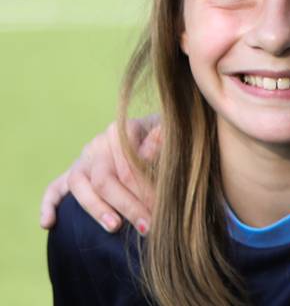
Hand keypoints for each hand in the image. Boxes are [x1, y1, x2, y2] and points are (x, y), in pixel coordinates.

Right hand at [38, 115, 161, 234]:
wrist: (158, 135)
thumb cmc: (170, 142)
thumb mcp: (172, 137)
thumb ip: (163, 141)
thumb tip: (161, 135)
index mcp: (123, 131)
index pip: (128, 165)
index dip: (145, 190)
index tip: (160, 210)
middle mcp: (99, 144)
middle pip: (105, 178)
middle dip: (128, 205)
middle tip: (148, 226)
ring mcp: (83, 159)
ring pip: (79, 185)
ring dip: (96, 208)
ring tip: (114, 226)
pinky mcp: (71, 175)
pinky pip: (53, 188)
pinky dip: (48, 205)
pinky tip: (48, 224)